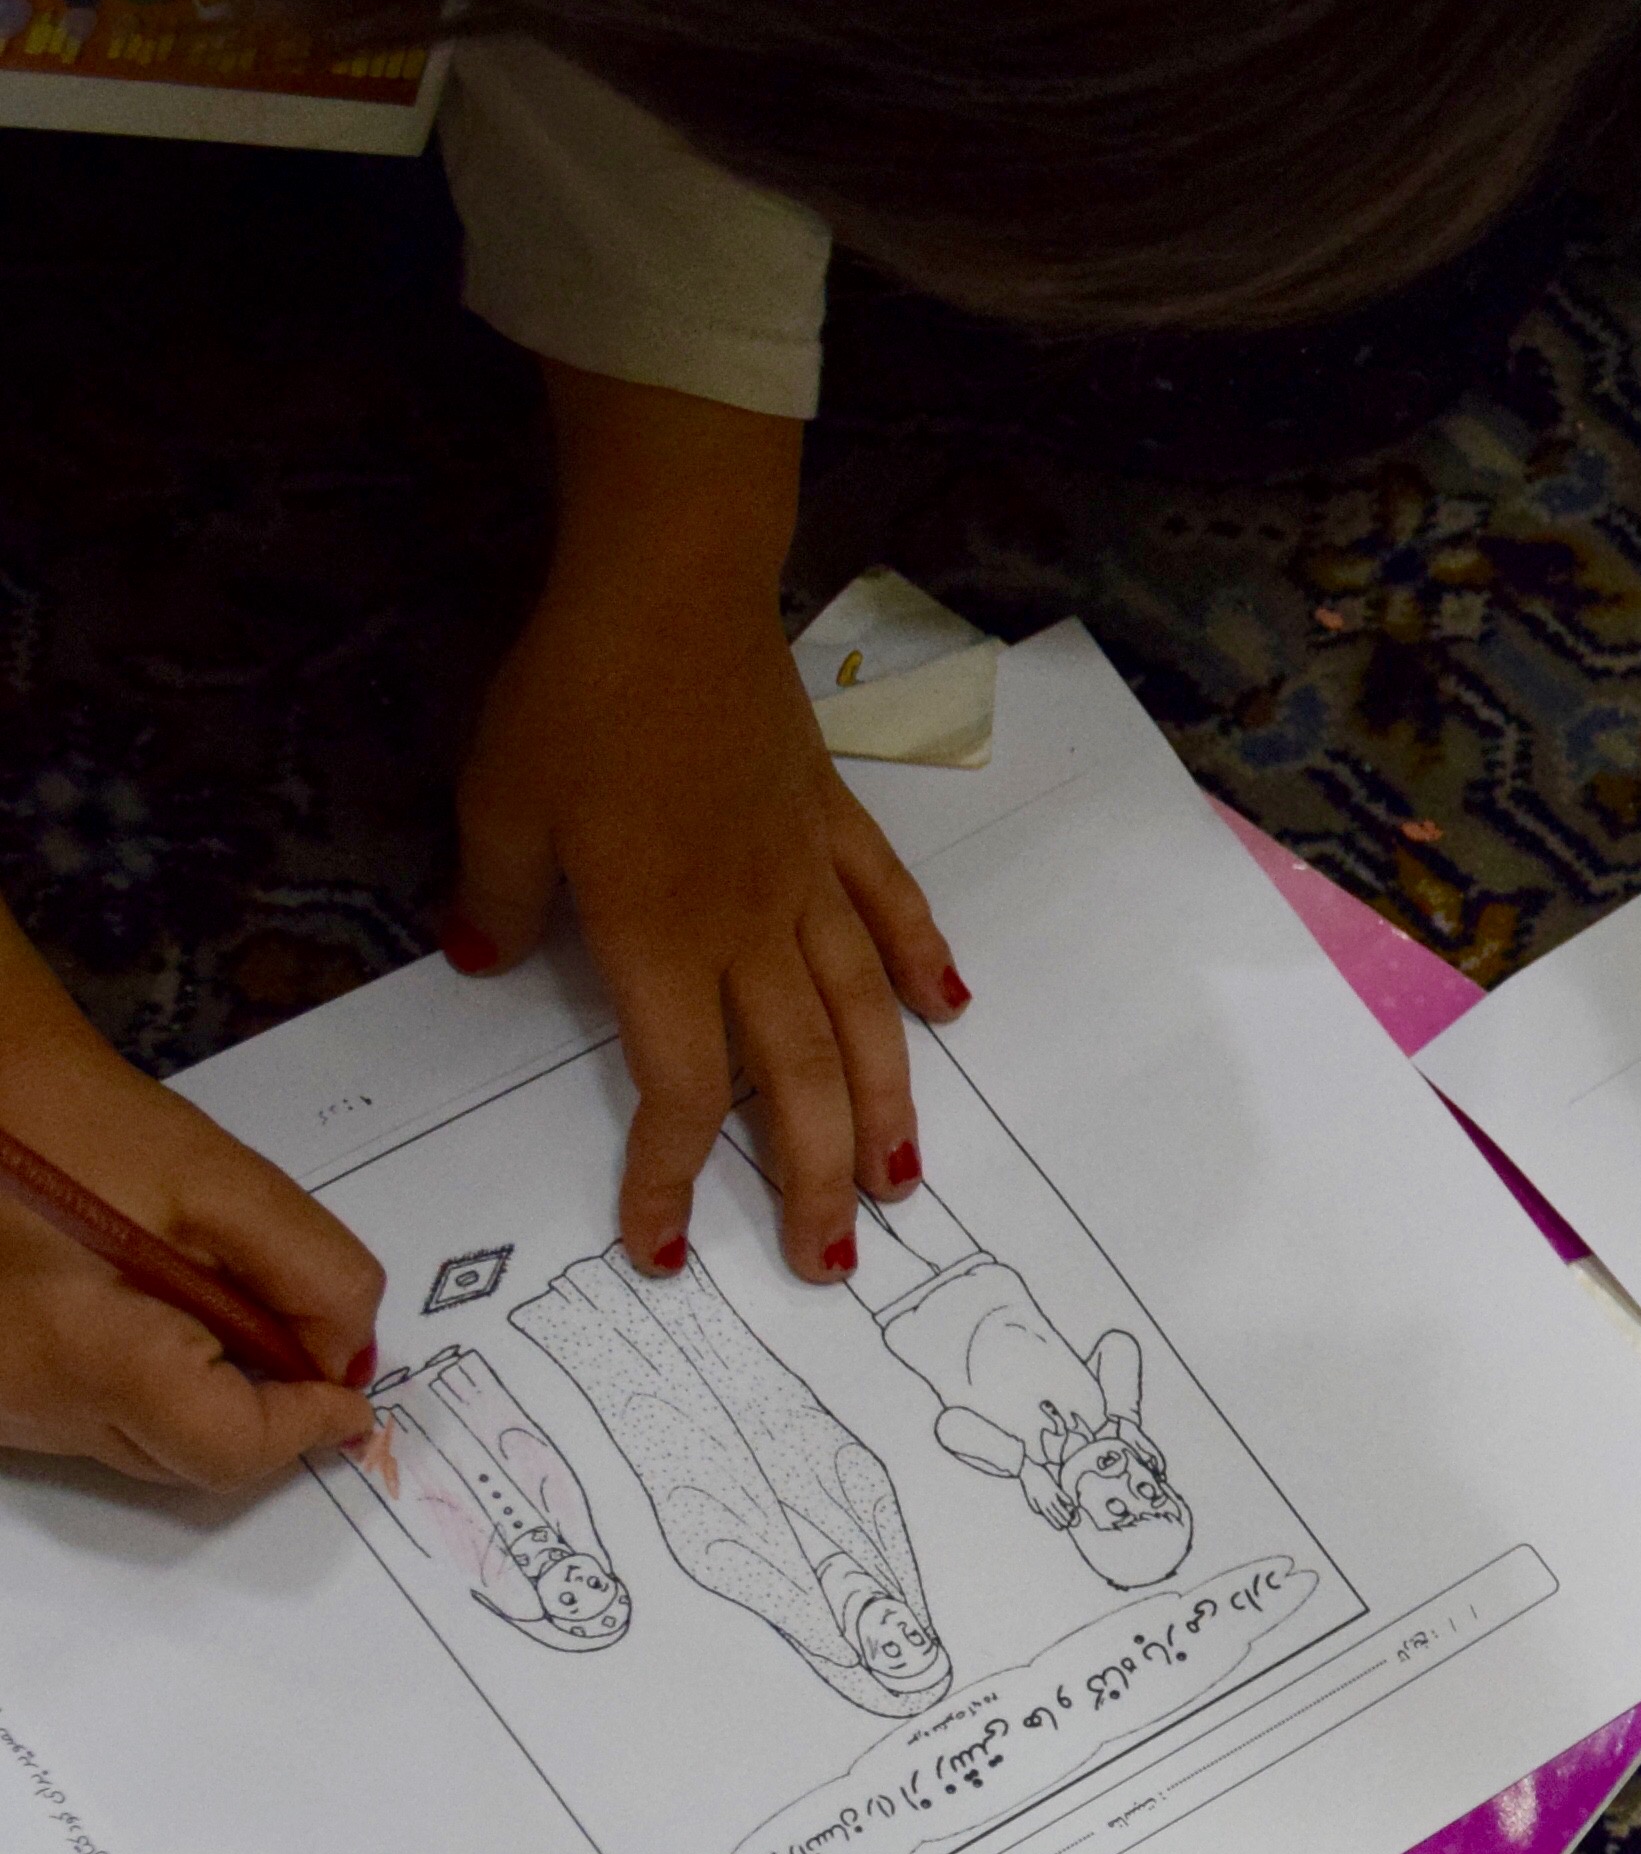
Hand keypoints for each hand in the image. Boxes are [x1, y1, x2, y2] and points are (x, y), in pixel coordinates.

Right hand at [0, 954, 384, 1490]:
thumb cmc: (82, 1125)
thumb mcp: (224, 1185)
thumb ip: (311, 1277)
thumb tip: (347, 1361)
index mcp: (84, 1355)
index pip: (228, 1449)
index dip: (306, 1423)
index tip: (350, 1393)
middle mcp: (29, 1403)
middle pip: (189, 1460)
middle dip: (260, 1410)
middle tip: (288, 1338)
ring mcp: (1, 1405)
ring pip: (146, 1446)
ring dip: (203, 1400)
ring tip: (205, 1305)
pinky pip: (95, 1419)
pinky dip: (148, 1388)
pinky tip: (147, 1314)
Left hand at [452, 367, 963, 1281]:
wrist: (671, 590)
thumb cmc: (577, 696)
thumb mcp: (497, 801)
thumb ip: (493, 896)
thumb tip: (478, 961)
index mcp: (660, 939)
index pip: (682, 1088)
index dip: (674, 1177)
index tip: (663, 1247)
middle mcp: (751, 929)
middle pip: (799, 1079)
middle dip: (816, 1180)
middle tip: (831, 1263)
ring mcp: (806, 878)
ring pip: (862, 1016)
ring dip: (888, 1106)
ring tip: (903, 1179)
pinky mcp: (832, 824)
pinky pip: (889, 909)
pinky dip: (921, 962)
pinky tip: (949, 1009)